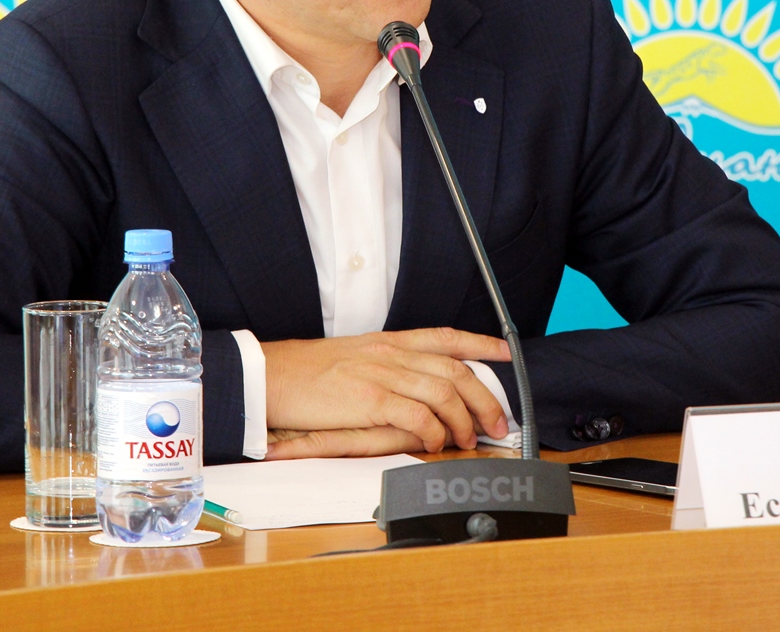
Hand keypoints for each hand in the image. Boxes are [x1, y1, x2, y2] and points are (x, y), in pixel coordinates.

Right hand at [260, 328, 510, 452]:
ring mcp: (381, 375)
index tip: (506, 353)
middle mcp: (391, 354)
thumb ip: (388, 367)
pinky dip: (433, 432)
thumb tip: (416, 387)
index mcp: (389, 342)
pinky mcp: (369, 400)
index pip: (445, 337)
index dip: (481, 343)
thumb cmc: (308, 373)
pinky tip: (434, 443)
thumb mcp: (355, 357)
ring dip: (463, 420)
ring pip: (443, 393)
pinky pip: (417, 416)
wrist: (272, 376)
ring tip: (467, 439)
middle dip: (485, 397)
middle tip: (497, 421)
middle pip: (455, 371)